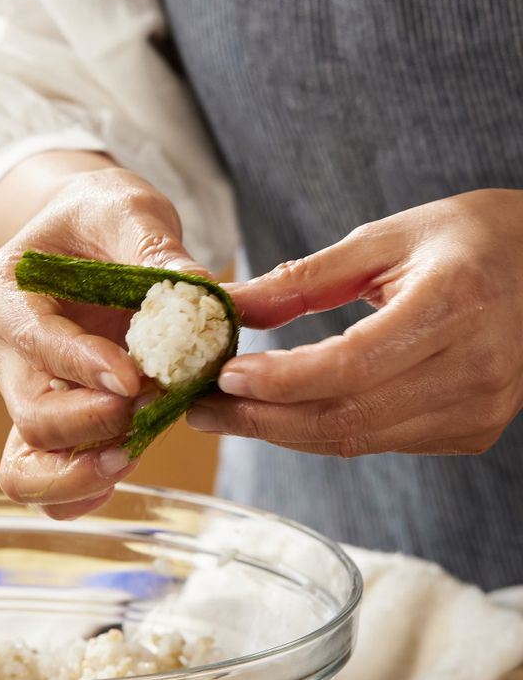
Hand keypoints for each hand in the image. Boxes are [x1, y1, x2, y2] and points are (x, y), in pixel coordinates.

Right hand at [0, 162, 205, 517]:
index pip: (34, 341)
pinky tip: (126, 466)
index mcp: (4, 293)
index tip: (135, 378)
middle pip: (32, 417)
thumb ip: (157, 249)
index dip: (83, 365)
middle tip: (149, 409)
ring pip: (28, 467)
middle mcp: (8, 354)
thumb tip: (203, 295)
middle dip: (91, 425)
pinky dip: (84, 489)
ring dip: (82, 473)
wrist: (87, 240)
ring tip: (136, 451)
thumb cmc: (99, 220)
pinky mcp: (60, 422)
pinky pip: (52, 481)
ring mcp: (29, 395)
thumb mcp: (126, 211)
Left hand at [188, 189, 522, 455]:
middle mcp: (473, 370)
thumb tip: (232, 305)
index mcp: (453, 306)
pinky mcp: (472, 430)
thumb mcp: (384, 239)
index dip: (279, 380)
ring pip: (357, 439)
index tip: (223, 377)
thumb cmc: (467, 239)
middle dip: (261, 420)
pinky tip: (285, 413)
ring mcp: (478, 410)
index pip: (349, 365)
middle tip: (202, 410)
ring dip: (283, 431)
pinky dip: (323, 430)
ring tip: (228, 413)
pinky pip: (379, 441)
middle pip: (345, 418)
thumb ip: (304, 279)